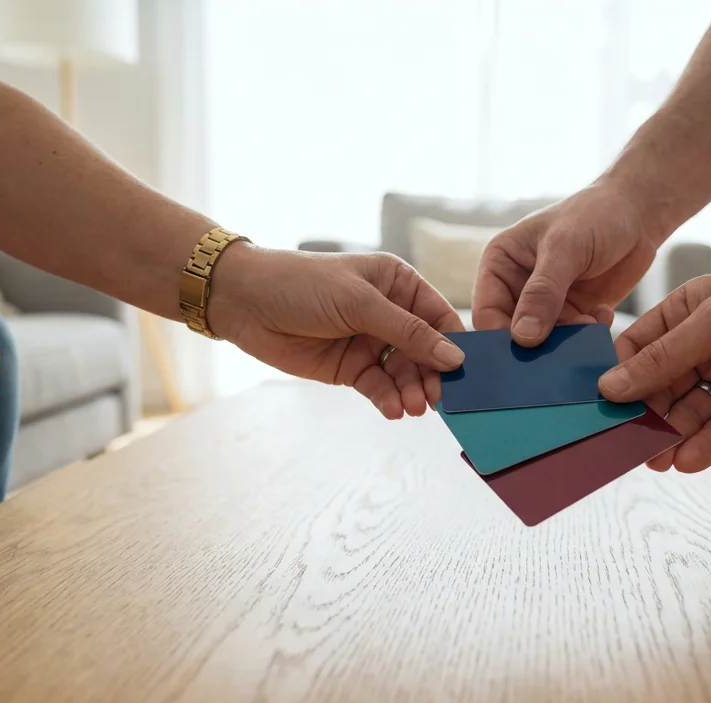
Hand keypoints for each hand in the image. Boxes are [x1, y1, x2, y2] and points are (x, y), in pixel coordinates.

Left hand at [207, 246, 465, 418]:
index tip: (466, 372)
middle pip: (425, 351)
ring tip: (413, 408)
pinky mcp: (350, 368)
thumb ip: (407, 332)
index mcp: (398, 284)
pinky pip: (379, 386)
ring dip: (411, 391)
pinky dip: (388, 399)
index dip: (454, 344)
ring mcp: (370, 342)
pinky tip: (392, 410)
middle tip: (438, 399)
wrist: (244, 302)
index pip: (439, 316)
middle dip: (432, 375)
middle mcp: (389, 313)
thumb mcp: (360, 303)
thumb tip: (454, 357)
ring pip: (404, 373)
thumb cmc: (302, 284)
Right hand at [472, 181, 658, 344]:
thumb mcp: (565, 247)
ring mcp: (547, 304)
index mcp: (500, 264)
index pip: (487, 312)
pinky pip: (573, 340)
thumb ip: (543, 292)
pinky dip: (587, 336)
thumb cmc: (595, 214)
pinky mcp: (574, 314)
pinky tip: (602, 315)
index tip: (520, 355)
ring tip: (589, 323)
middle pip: (513, 334)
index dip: (498, 337)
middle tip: (556, 355)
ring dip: (567, 342)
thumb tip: (523, 337)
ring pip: (545, 342)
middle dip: (535, 346)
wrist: (638, 213)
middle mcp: (518, 287)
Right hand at [596, 254, 710, 471]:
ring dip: (669, 436)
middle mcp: (707, 346)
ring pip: (688, 414)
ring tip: (651, 458)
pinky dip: (703, 448)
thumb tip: (611, 387)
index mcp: (690, 311)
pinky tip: (684, 461)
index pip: (639, 347)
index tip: (595, 402)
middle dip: (641, 412)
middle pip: (660, 386)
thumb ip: (665, 358)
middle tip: (618, 441)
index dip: (618, 374)